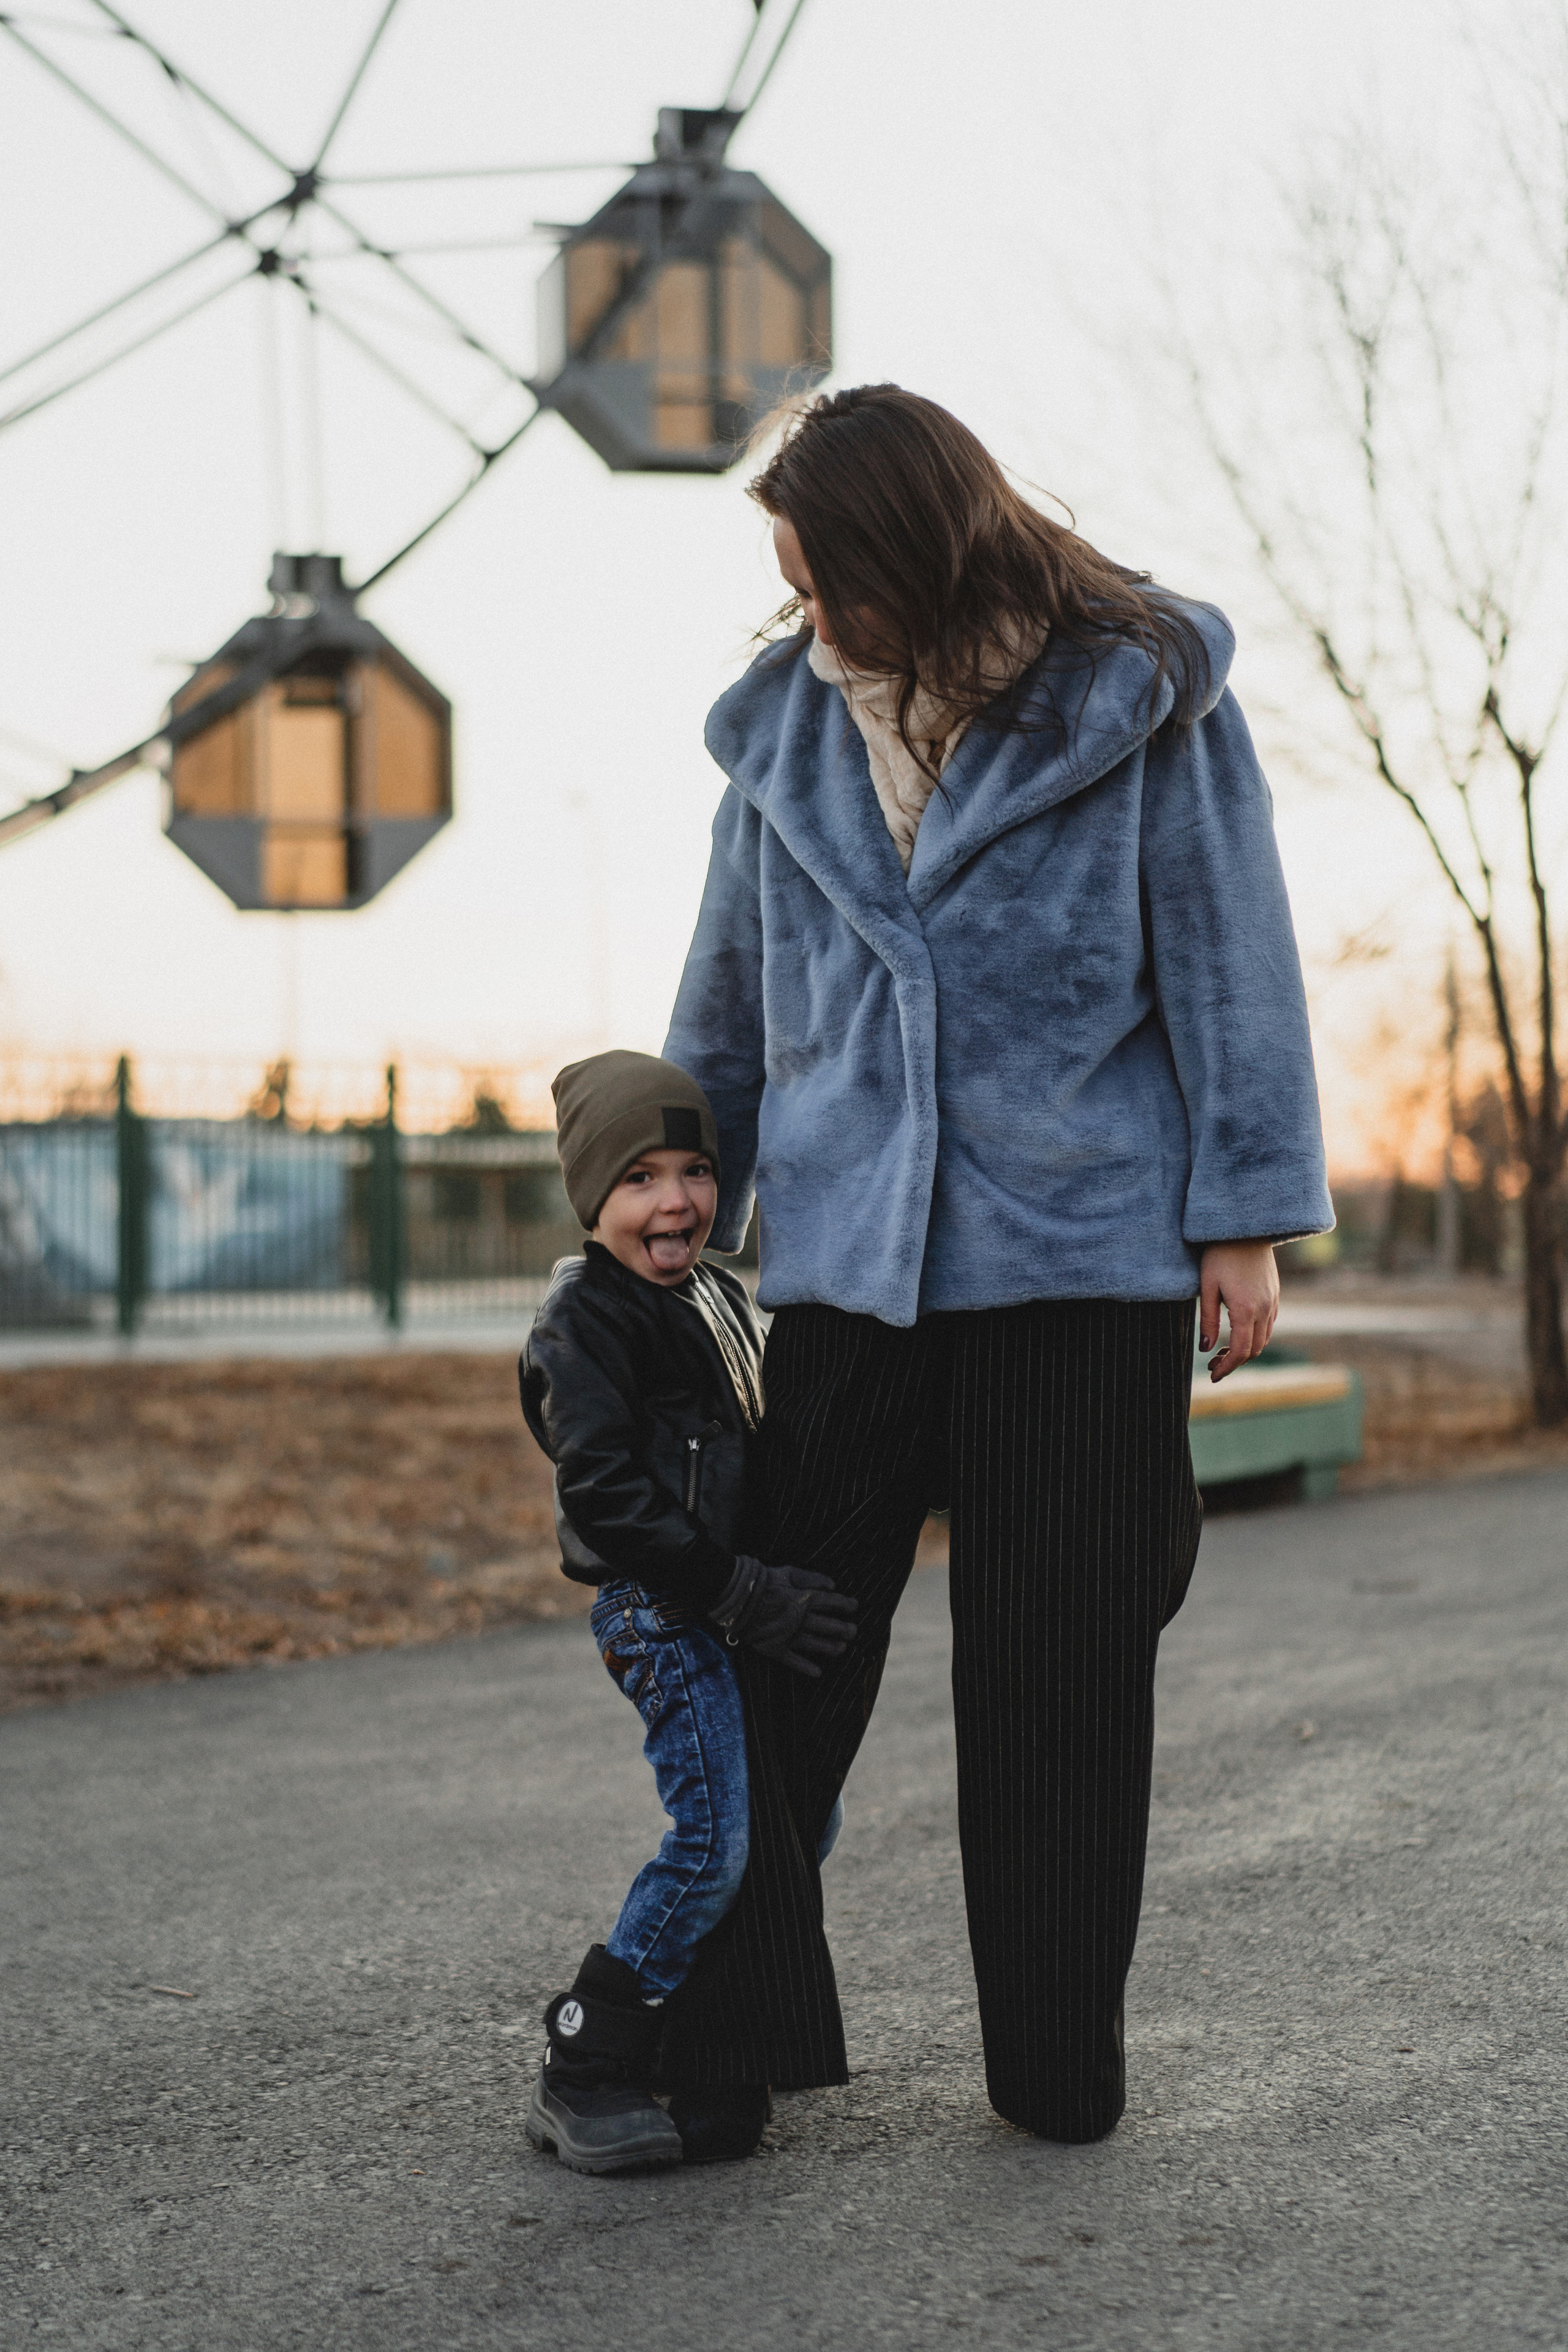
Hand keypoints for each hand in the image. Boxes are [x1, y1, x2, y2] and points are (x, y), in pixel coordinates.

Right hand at [710, 1556, 858, 1677]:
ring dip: (830, 1647)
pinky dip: (805, 1667)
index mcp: (804, 1598)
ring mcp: (788, 1635)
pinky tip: (818, 1673)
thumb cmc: (763, 1581)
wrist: (737, 1596)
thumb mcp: (788, 1572)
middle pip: (827, 1625)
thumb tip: (832, 1584)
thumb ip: (811, 1577)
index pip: (831, 1602)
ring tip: (842, 1649)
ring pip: (814, 1643)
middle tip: (854, 1631)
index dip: (845, 1604)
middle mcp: (800, 1618)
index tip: (854, 1606)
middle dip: (843, 1628)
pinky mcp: (774, 1647)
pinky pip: (793, 1660)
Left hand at [1199, 1241, 1279, 1380]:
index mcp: (1245, 1309)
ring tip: (1222, 1351)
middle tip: (1213, 1365)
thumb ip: (1208, 1320)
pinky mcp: (1275, 1294)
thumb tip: (1205, 1349)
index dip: (1227, 1368)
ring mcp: (1273, 1302)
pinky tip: (1238, 1333)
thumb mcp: (1207, 1287)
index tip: (1213, 1376)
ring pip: (1264, 1339)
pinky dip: (1255, 1336)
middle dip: (1235, 1362)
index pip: (1241, 1352)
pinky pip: (1269, 1325)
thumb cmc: (1220, 1254)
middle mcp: (1264, 1309)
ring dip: (1246, 1350)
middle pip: (1255, 1349)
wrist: (1245, 1229)